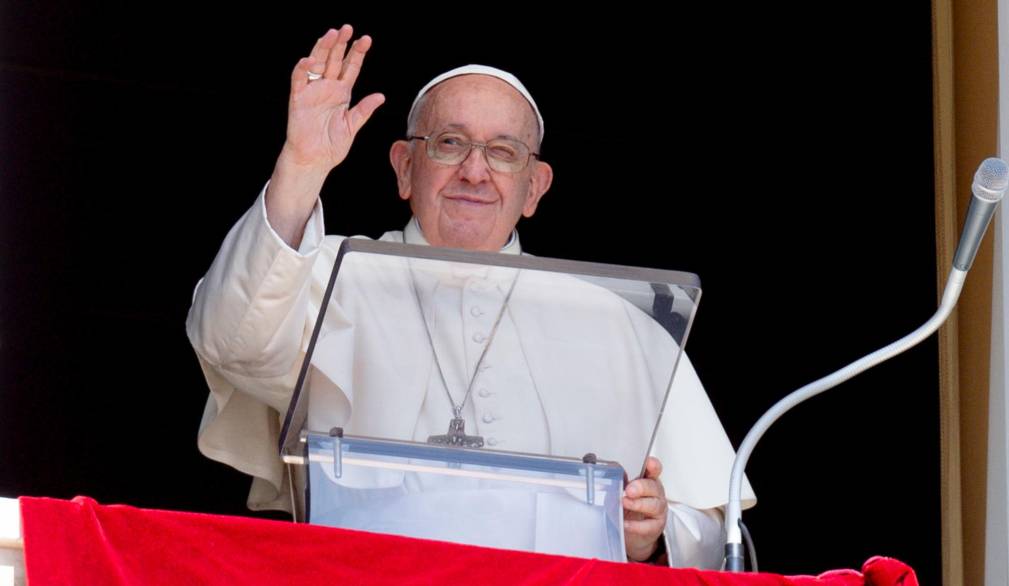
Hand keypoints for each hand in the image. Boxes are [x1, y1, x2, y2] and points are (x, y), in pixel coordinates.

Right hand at [266, 25, 384, 246]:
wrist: (315, 160)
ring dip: (323, 49)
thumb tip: (380, 96)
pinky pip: (299, 80)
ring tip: (331, 34)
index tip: (366, 39)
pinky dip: (303, 69)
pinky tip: (310, 60)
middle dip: (340, 44)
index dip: (357, 53)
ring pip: (317, 64)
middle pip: (334, 60)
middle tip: (347, 28)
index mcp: (342, 93)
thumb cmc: (332, 145)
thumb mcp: (352, 126)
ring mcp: (312, 91)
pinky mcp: (298, 98)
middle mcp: (327, 88)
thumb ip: (364, 110)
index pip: (350, 68)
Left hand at [623, 456, 667, 562]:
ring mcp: (657, 509)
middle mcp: (655, 493)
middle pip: (654, 487)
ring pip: (654, 505)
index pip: (654, 469)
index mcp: (647, 480)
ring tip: (625, 503)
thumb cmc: (626, 507)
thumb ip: (617, 481)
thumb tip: (611, 471)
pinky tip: (626, 523)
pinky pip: (648, 526)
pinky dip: (636, 525)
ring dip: (638, 504)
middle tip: (629, 490)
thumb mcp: (619, 491)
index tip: (648, 464)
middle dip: (641, 487)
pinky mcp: (656, 526)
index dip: (653, 466)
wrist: (629, 532)